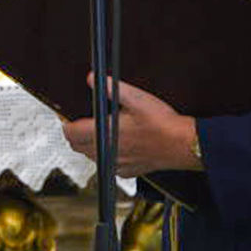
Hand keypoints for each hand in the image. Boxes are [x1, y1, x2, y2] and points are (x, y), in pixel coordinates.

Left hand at [60, 76, 199, 176]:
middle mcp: (108, 152)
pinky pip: (109, 167)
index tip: (69, 119)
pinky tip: (119, 146)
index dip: (67, 125)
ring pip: (93, 158)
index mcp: (105, 134)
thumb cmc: (162, 123)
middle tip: (83, 123)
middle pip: (78, 147)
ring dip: (91, 146)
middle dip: (76, 136)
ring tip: (101, 133)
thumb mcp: (137, 98)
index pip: (71, 134)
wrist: (183, 145)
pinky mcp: (129, 172)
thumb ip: (112, 88)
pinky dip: (108, 157)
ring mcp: (118, 164)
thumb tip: (92, 78)